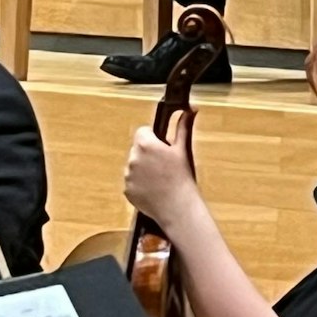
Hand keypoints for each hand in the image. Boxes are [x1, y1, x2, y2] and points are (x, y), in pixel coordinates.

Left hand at [124, 111, 201, 225]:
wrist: (178, 207)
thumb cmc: (182, 178)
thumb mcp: (184, 150)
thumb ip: (183, 126)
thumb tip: (190, 109)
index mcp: (146, 144)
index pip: (142, 131)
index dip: (153, 137)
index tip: (162, 146)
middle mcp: (133, 158)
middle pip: (138, 148)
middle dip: (148, 153)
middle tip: (164, 164)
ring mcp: (128, 175)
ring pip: (134, 165)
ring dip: (143, 169)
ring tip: (160, 178)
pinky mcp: (127, 190)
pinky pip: (132, 182)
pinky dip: (140, 184)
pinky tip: (154, 189)